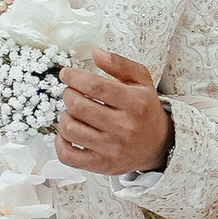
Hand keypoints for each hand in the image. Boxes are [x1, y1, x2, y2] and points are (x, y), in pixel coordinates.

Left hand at [56, 48, 169, 177]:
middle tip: (72, 93)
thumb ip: (120, 64)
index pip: (95, 86)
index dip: (74, 77)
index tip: (66, 74)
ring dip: (65, 116)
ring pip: (69, 128)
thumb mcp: (141, 81)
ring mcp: (112, 149)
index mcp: (135, 104)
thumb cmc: (145, 110)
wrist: (158, 145)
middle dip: (68, 94)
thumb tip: (96, 53)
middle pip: (78, 106)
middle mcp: (124, 128)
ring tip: (74, 112)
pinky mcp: (101, 165)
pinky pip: (67, 155)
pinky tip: (67, 133)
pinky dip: (60, 142)